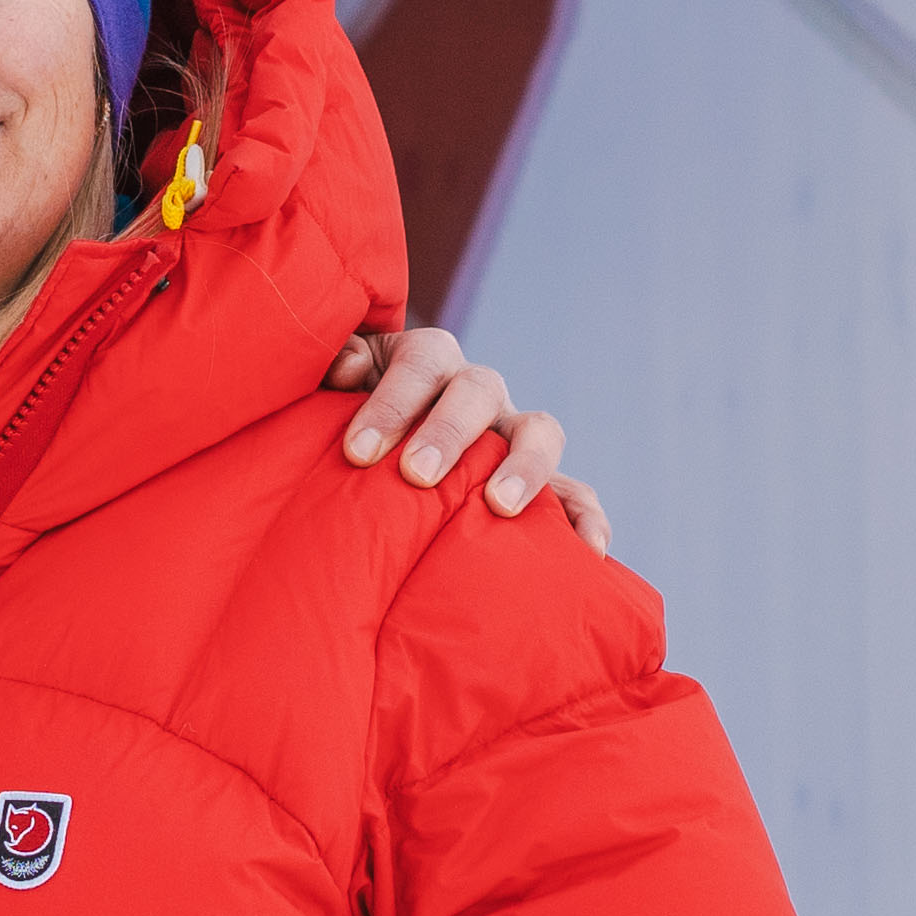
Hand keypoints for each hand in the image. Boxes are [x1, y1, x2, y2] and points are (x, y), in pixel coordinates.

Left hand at [325, 325, 614, 551]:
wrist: (373, 459)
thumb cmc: (343, 427)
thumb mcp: (329, 390)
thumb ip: (333, 367)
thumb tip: (346, 369)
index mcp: (426, 362)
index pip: (420, 362)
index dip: (391, 403)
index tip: (358, 453)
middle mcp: (476, 392)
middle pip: (479, 389)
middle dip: (449, 431)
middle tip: (418, 476)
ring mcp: (512, 436)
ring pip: (541, 431)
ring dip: (525, 466)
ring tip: (500, 507)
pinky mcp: (538, 483)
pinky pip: (575, 493)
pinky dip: (586, 518)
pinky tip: (586, 553)